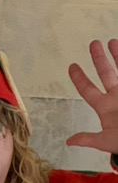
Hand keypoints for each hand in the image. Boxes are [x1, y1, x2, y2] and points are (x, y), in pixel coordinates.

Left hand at [66, 39, 117, 154]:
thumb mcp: (106, 141)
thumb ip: (88, 138)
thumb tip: (69, 141)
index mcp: (105, 107)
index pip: (88, 90)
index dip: (79, 78)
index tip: (72, 66)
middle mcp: (116, 96)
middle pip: (106, 73)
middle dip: (99, 58)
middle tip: (93, 43)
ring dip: (117, 54)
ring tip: (111, 41)